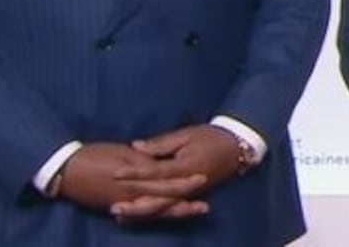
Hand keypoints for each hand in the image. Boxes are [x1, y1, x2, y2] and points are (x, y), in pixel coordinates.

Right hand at [58, 143, 206, 214]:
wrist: (65, 168)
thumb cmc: (93, 155)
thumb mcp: (122, 152)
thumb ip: (144, 160)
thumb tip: (159, 165)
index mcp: (136, 178)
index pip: (165, 182)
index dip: (185, 182)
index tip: (203, 179)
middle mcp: (132, 195)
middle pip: (163, 201)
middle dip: (184, 204)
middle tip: (206, 207)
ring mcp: (123, 203)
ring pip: (153, 211)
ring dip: (173, 212)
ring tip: (192, 211)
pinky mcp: (115, 207)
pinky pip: (138, 214)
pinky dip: (152, 215)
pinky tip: (162, 216)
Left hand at [109, 125, 241, 220]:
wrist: (236, 148)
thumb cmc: (210, 137)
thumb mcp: (187, 134)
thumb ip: (161, 143)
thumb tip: (136, 147)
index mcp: (185, 167)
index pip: (156, 172)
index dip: (135, 173)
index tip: (115, 173)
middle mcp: (187, 185)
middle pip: (158, 199)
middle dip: (135, 204)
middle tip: (112, 206)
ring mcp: (189, 193)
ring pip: (162, 207)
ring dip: (141, 212)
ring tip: (119, 215)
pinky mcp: (189, 196)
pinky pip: (168, 207)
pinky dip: (151, 212)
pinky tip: (135, 215)